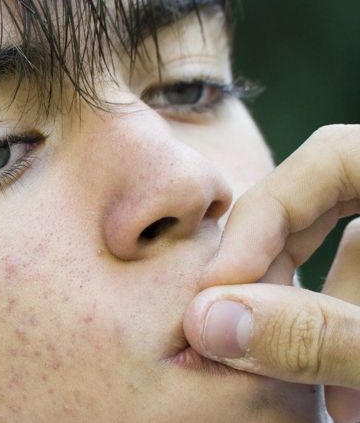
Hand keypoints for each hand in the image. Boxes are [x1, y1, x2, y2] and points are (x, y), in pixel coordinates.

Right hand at [182, 125, 359, 422]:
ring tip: (329, 400)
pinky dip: (343, 337)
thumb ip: (316, 334)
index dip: (269, 213)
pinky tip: (347, 398)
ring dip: (317, 326)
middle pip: (323, 210)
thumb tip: (209, 323)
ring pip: (344, 262)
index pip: (332, 156)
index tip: (226, 283)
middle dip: (281, 278)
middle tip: (244, 334)